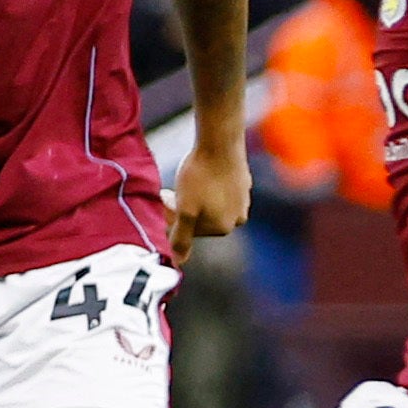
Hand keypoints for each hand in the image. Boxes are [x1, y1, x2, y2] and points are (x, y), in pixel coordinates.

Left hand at [172, 132, 251, 249]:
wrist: (220, 143)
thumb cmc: (200, 177)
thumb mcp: (185, 210)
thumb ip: (181, 238)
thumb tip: (177, 264)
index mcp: (223, 228)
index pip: (190, 231)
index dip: (173, 217)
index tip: (164, 200)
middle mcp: (238, 218)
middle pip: (201, 218)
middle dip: (182, 208)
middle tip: (167, 191)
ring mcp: (243, 200)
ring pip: (209, 204)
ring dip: (192, 197)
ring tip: (183, 180)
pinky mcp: (243, 182)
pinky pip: (219, 189)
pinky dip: (206, 184)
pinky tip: (200, 171)